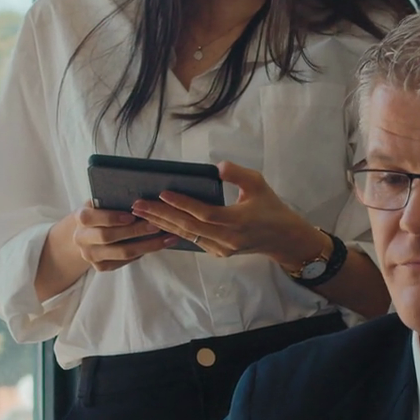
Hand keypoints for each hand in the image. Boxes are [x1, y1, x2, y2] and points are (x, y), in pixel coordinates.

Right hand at [68, 200, 179, 271]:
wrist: (86, 234)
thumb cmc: (100, 212)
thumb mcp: (100, 202)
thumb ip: (112, 199)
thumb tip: (140, 197)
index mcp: (81, 217)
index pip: (91, 218)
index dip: (111, 217)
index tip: (131, 215)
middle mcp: (81, 238)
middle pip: (108, 237)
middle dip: (134, 231)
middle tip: (156, 225)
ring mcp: (90, 255)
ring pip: (121, 253)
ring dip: (147, 245)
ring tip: (166, 237)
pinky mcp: (101, 267)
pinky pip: (125, 262)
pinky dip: (143, 253)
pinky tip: (159, 245)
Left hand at [130, 161, 323, 268]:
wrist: (283, 238)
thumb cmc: (270, 207)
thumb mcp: (258, 184)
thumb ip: (238, 174)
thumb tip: (217, 166)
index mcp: (238, 221)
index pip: (204, 213)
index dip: (183, 204)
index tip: (162, 193)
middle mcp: (227, 239)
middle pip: (189, 227)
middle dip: (161, 215)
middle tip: (137, 205)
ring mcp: (222, 249)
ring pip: (187, 236)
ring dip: (162, 224)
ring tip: (140, 214)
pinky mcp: (219, 253)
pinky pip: (193, 241)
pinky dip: (175, 232)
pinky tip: (158, 224)